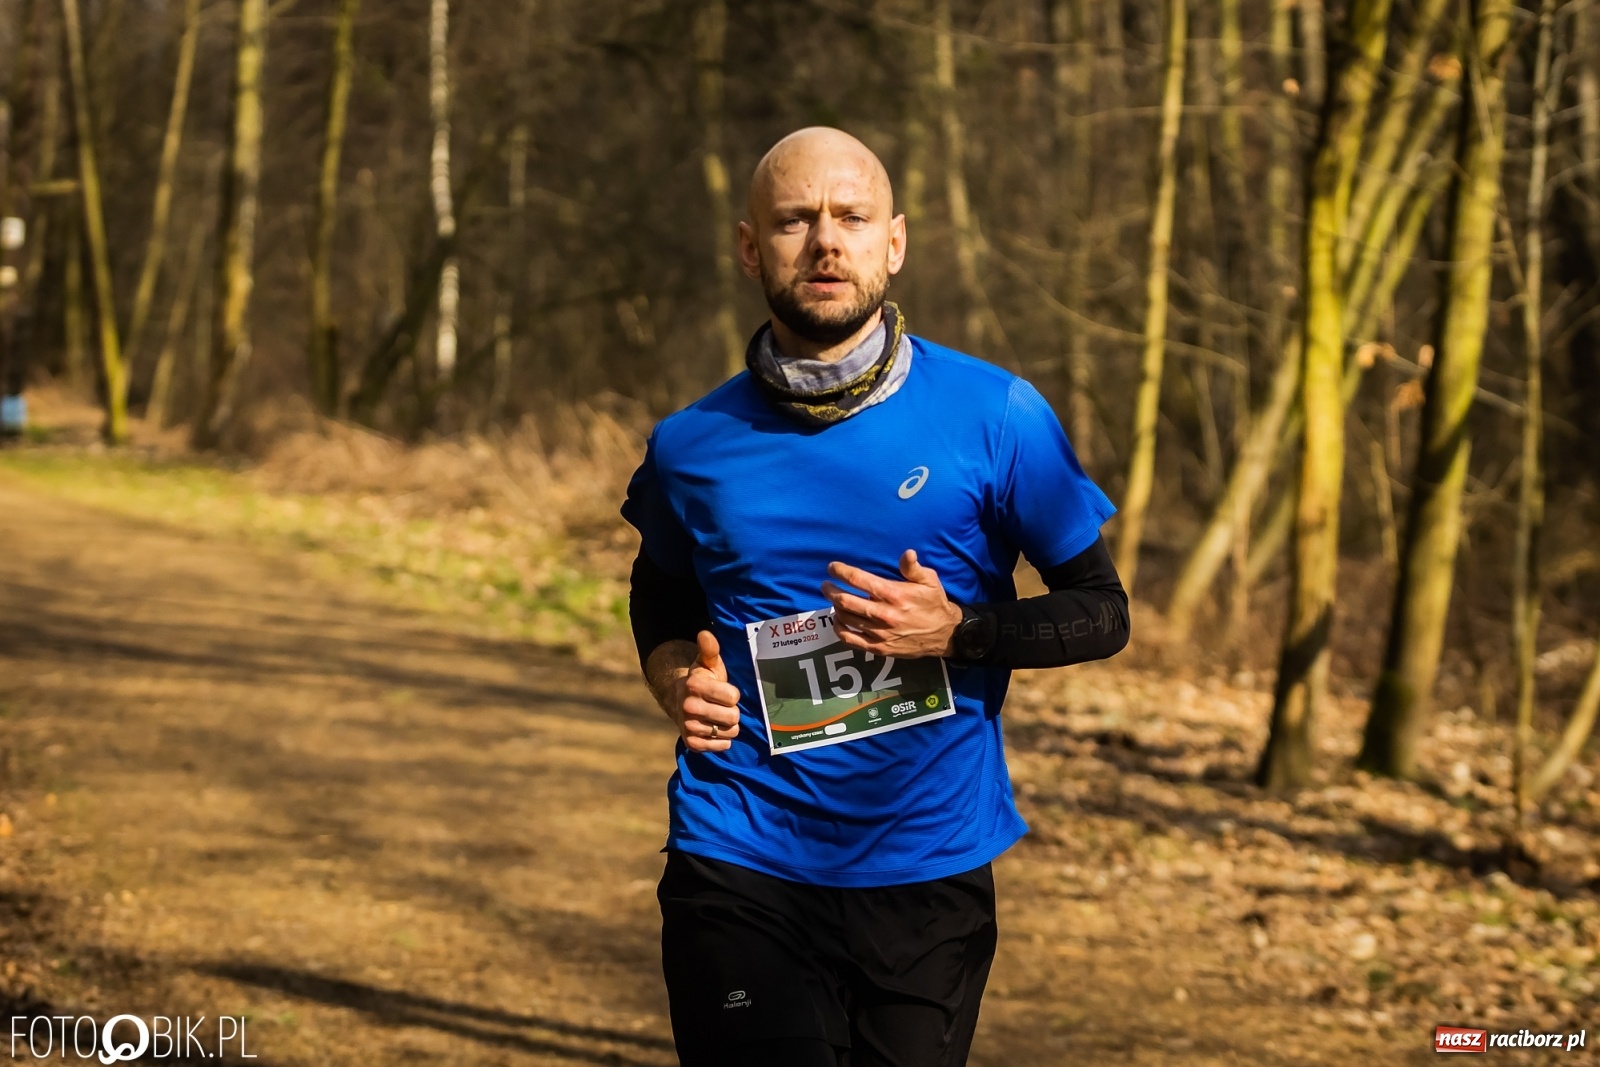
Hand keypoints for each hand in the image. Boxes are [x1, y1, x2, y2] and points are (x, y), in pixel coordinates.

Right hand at [655, 631, 741, 752]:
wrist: (681, 702)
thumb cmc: (703, 681)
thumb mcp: (708, 664)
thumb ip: (710, 650)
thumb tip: (705, 634)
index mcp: (694, 685)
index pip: (733, 697)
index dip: (732, 694)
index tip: (724, 691)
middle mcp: (688, 707)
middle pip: (733, 717)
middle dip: (732, 712)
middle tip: (722, 706)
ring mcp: (688, 727)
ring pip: (729, 732)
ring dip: (728, 726)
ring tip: (718, 717)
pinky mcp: (691, 744)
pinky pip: (722, 746)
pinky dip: (722, 739)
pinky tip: (714, 730)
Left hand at [821, 549, 962, 658]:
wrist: (944, 634)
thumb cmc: (934, 603)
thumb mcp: (929, 581)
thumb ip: (913, 568)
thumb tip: (907, 553)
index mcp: (894, 594)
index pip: (858, 579)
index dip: (841, 571)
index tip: (832, 567)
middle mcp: (884, 614)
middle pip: (846, 600)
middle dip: (831, 590)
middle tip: (825, 585)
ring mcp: (879, 633)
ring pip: (846, 619)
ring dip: (834, 607)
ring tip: (833, 599)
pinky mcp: (878, 648)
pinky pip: (850, 639)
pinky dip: (839, 629)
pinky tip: (838, 620)